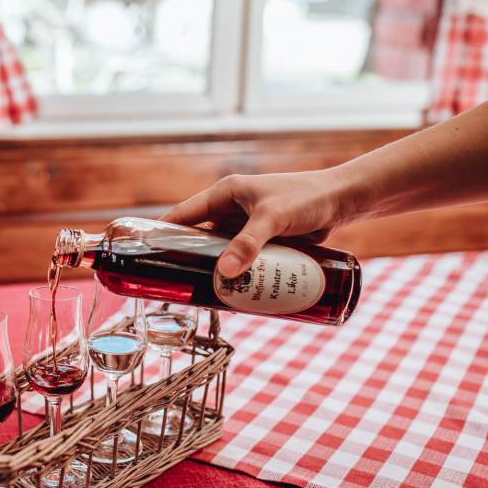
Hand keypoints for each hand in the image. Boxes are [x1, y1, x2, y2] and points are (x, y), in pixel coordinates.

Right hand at [160, 168, 354, 277]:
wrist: (344, 199)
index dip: (160, 234)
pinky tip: (230, 291)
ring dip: (212, 270)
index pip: (181, 215)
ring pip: (219, 251)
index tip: (143, 256)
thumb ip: (248, 244)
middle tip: (173, 286)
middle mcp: (230, 207)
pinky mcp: (261, 237)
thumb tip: (224, 274)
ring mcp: (245, 223)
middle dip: (186, 260)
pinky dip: (233, 272)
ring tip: (200, 295)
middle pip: (197, 237)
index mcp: (223, 193)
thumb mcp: (273, 220)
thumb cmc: (308, 199)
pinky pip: (239, 257)